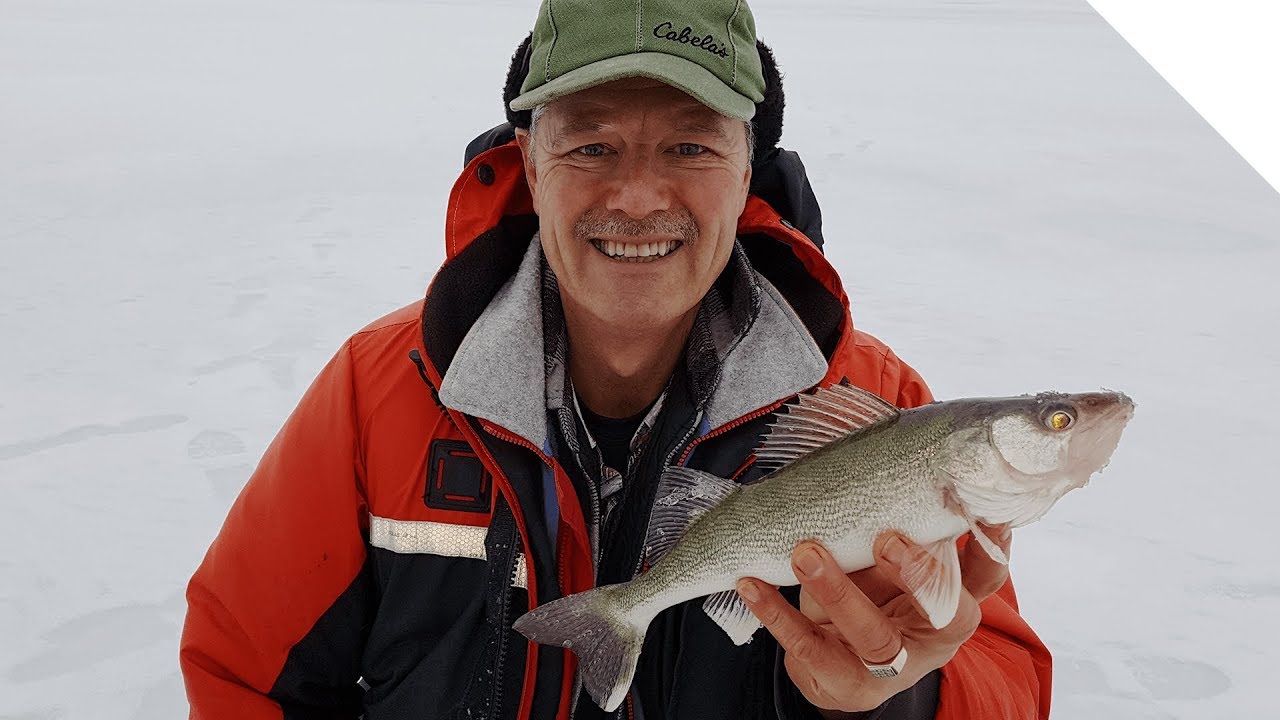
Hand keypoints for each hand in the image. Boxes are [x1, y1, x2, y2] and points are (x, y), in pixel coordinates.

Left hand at [736, 525, 1011, 714]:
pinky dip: (777, 614)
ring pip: (874, 636)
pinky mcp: (843, 681)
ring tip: (806, 554)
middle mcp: (930, 636)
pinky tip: (753, 584)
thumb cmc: (871, 598)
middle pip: (942, 612)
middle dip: (917, 574)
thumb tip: (881, 458)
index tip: (985, 512)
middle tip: (887, 538)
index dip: (990, 548)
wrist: (837, 667)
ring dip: (839, 592)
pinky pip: (808, 648)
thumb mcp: (890, 563)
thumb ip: (895, 526)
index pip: (983, 577)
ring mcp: (889, 667)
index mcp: (952, 602)